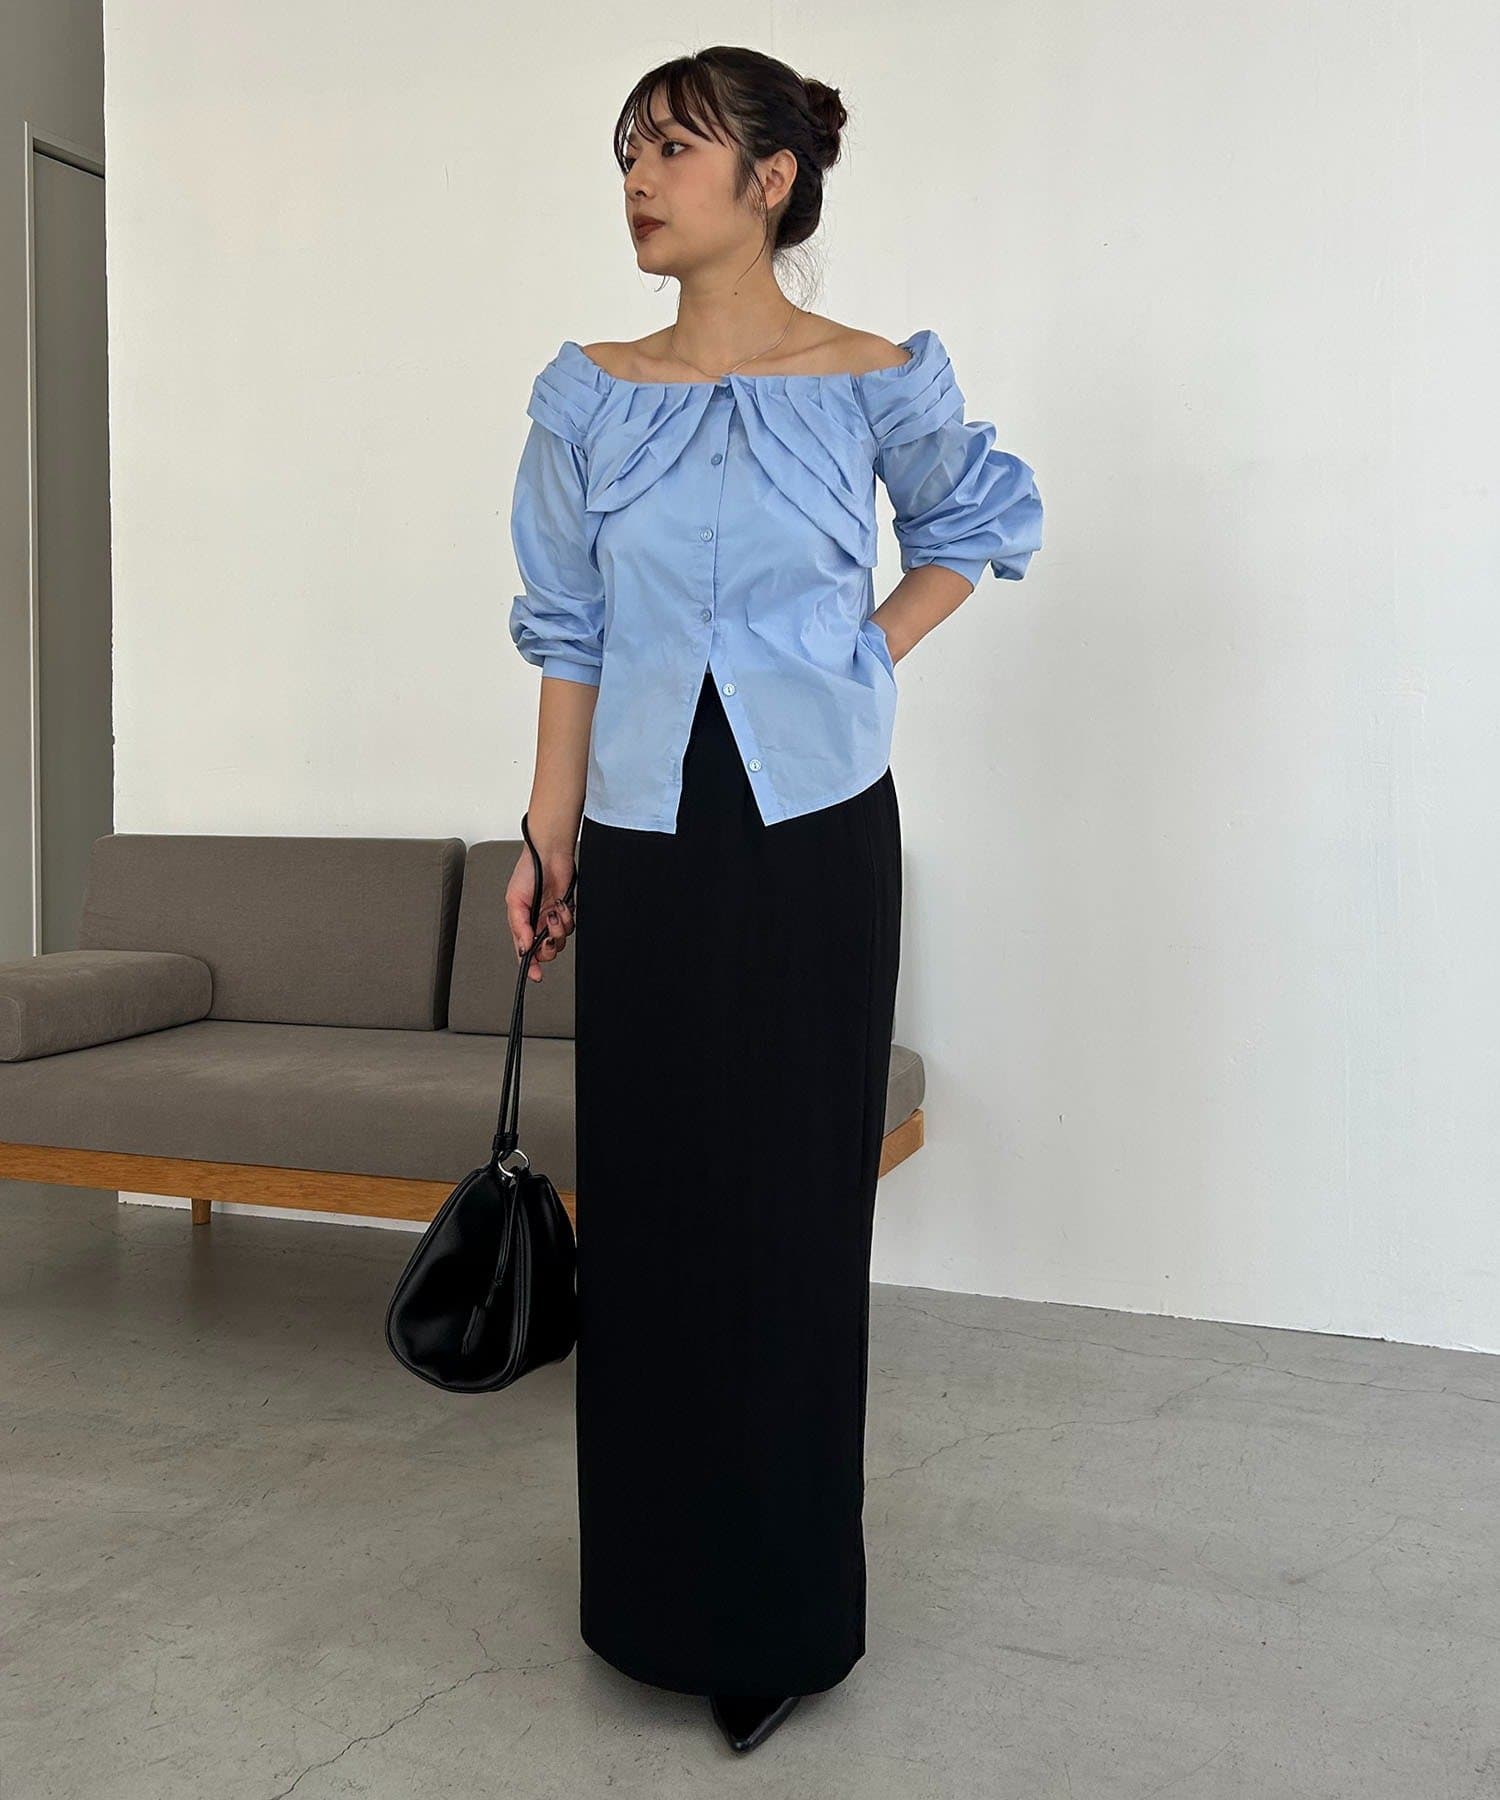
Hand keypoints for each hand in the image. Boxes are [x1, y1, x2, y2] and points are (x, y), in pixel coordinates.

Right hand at [506, 845, 575, 982]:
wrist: (549, 855)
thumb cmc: (528, 872)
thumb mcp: (514, 901)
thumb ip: (519, 927)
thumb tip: (525, 948)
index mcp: (521, 923)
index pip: (525, 951)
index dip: (530, 966)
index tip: (535, 975)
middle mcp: (537, 923)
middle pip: (545, 951)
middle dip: (548, 947)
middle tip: (547, 935)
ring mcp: (552, 918)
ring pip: (560, 940)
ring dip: (558, 928)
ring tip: (554, 912)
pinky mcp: (566, 912)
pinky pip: (571, 927)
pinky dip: (567, 917)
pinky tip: (561, 905)